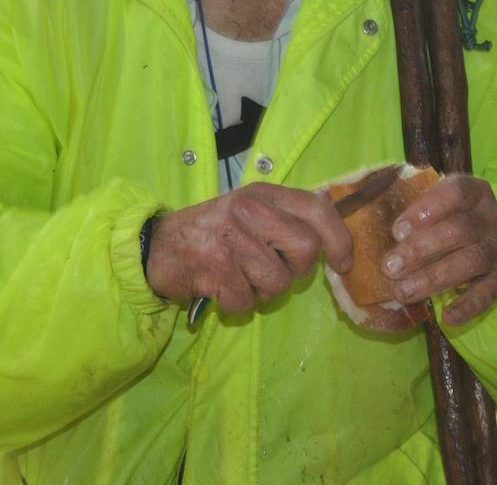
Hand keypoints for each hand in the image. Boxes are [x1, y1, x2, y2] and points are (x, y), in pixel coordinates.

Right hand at [146, 182, 352, 313]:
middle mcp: (247, 209)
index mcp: (261, 193)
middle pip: (306, 248)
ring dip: (262, 292)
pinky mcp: (213, 265)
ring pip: (278, 281)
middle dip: (296, 270)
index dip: (339, 238)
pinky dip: (236, 304)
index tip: (343, 263)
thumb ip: (284, 220)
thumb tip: (332, 243)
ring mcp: (230, 236)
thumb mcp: (247, 214)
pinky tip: (220, 288)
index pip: (316, 207)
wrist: (154, 247)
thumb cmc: (209, 234)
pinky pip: (247, 301)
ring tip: (239, 278)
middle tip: (272, 271)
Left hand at [378, 175, 496, 324]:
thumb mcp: (431, 200)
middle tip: (389, 267)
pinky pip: (490, 292)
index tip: (396, 231)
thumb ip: (407, 204)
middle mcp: (492, 217)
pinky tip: (446, 317)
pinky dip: (469, 305)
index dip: (425, 211)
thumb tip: (362, 219)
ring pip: (472, 261)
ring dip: (435, 277)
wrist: (485, 230)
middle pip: (460, 230)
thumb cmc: (444, 214)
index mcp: (474, 191)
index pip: (454, 194)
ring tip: (404, 291)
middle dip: (421, 250)